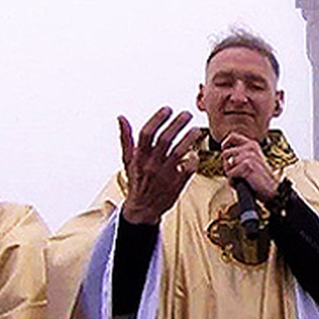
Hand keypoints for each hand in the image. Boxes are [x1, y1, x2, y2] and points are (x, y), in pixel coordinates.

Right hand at [119, 107, 200, 224]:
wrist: (142, 209)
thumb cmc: (137, 181)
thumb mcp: (128, 160)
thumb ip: (126, 138)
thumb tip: (121, 118)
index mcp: (139, 157)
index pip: (147, 133)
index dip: (158, 119)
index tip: (168, 109)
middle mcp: (151, 165)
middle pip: (166, 139)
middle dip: (178, 124)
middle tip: (187, 114)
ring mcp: (165, 175)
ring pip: (179, 152)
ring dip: (189, 138)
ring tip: (196, 129)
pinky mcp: (176, 184)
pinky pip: (188, 169)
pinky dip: (194, 159)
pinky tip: (195, 152)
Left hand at [221, 132, 277, 201]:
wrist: (271, 190)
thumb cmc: (258, 179)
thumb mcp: (248, 162)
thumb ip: (237, 155)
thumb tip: (225, 154)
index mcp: (252, 144)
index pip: (231, 136)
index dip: (225, 144)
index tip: (226, 152)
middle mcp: (251, 147)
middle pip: (225, 153)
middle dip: (228, 165)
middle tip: (238, 173)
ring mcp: (249, 155)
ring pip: (227, 164)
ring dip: (231, 174)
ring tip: (242, 177)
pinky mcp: (247, 165)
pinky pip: (230, 174)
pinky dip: (234, 181)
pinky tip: (244, 182)